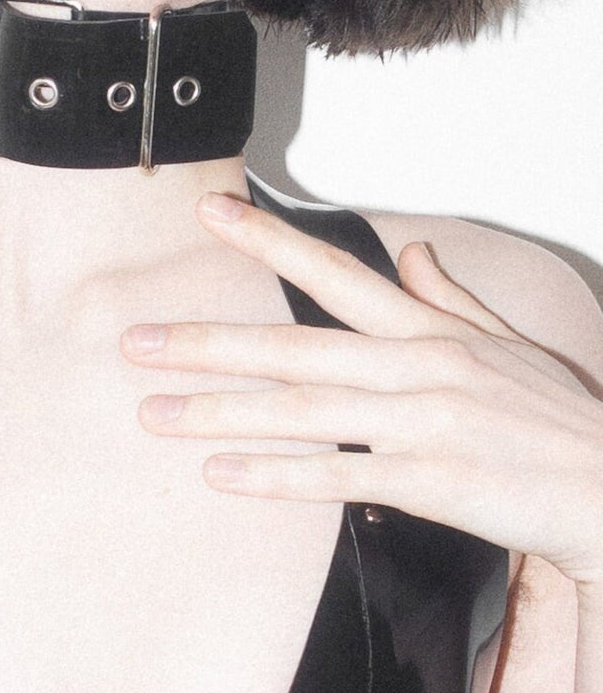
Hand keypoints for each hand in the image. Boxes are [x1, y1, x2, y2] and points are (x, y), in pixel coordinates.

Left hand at [122, 193, 602, 588]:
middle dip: (208, 342)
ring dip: (219, 412)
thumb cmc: (558, 419)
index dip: (268, 238)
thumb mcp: (507, 345)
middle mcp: (418, 365)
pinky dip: (275, 475)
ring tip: (153, 412)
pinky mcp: (432, 480)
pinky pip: (336, 477)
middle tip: (134, 341)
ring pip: (302, 410)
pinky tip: (218, 473)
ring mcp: (423, 422)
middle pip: (293, 346)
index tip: (208, 212)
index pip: (335, 271)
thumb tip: (413, 251)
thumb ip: (451, 298)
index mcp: (430, 329)